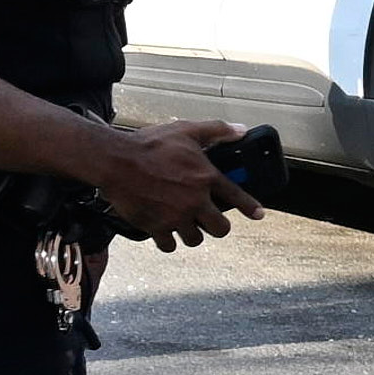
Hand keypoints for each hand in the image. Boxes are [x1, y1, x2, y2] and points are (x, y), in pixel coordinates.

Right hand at [81, 122, 238, 245]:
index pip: (238, 197)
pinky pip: (170, 245)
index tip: (258, 214)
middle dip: (218, 226)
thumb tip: (240, 130)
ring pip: (195, 239)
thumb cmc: (148, 145)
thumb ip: (216, 130)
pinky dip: (169, 241)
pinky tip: (167, 232)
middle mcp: (195, 201)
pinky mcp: (156, 227)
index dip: (251, 207)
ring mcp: (175, 216)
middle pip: (220, 229)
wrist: (115, 161)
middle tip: (211, 221)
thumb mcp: (186, 130)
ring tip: (186, 224)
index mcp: (205, 177)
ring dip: (193, 233)